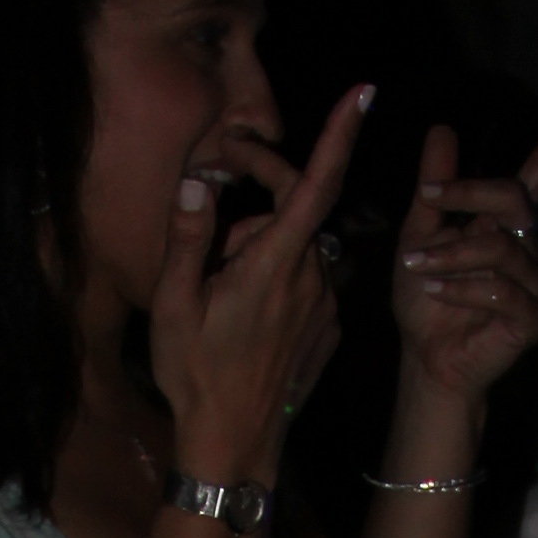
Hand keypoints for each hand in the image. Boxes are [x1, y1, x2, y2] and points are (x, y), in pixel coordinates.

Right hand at [152, 87, 363, 476]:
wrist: (234, 445)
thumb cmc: (196, 374)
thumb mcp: (172, 303)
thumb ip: (189, 236)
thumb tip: (200, 180)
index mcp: (274, 263)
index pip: (316, 183)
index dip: (340, 133)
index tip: (365, 92)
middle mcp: (312, 277)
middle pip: (292, 214)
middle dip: (255, 214)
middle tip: (208, 245)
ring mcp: (326, 304)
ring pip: (297, 251)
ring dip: (264, 255)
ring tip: (223, 300)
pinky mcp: (329, 329)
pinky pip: (307, 285)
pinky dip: (281, 285)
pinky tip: (248, 323)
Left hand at [383, 90, 537, 419]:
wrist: (426, 357)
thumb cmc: (426, 298)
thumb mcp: (419, 233)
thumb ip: (435, 188)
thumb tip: (442, 129)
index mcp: (507, 221)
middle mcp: (530, 246)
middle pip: (516, 198)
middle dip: (468, 194)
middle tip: (427, 199)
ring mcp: (537, 283)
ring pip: (502, 248)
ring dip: (453, 254)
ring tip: (420, 268)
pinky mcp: (536, 318)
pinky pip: (502, 290)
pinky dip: (463, 288)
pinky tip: (437, 292)